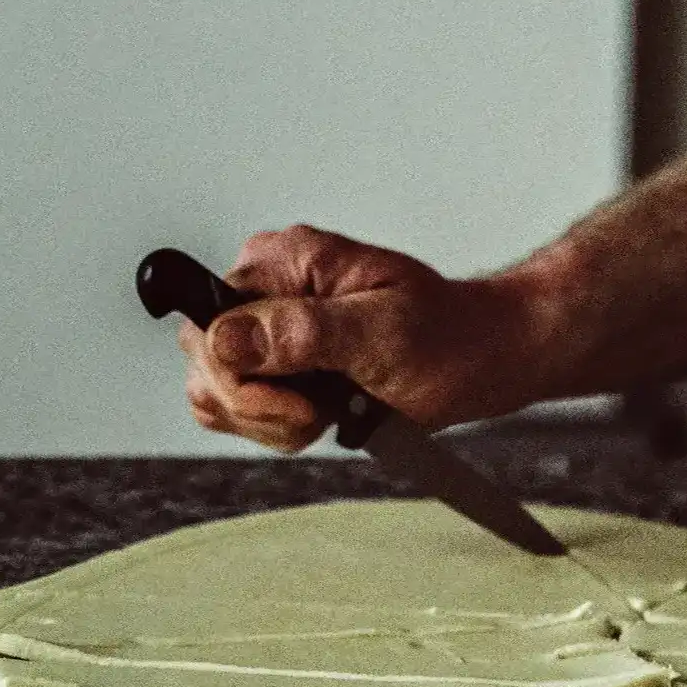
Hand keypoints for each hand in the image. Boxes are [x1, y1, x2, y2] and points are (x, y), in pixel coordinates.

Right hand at [180, 225, 547, 450]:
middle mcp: (265, 287)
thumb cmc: (447, 335)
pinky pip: (239, 407)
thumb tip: (226, 337)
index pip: (207, 325)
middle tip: (323, 410)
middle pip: (205, 364)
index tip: (301, 402)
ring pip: (216, 393)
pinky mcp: (274, 360)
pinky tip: (323, 415)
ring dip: (271, 422)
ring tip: (330, 410)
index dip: (242, 380)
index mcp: (284, 261)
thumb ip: (302, 332)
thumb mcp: (382, 332)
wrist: (480, 355)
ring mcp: (265, 324)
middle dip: (262, 408)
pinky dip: (277, 426)